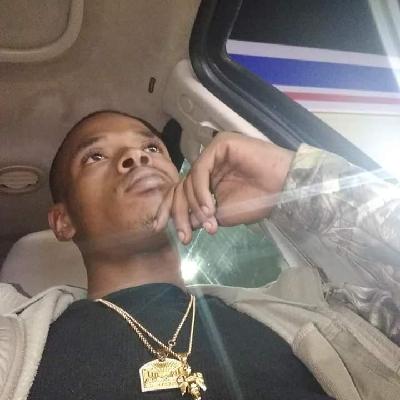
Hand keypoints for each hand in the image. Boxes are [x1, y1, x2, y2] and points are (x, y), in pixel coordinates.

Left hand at [156, 132, 293, 243]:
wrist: (284, 189)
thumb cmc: (258, 201)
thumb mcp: (222, 214)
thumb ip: (199, 215)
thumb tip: (180, 222)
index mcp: (207, 181)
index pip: (180, 192)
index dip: (168, 209)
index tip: (159, 228)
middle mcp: (207, 166)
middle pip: (180, 187)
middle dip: (178, 213)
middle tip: (184, 235)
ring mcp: (212, 154)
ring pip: (189, 180)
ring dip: (195, 206)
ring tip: (210, 223)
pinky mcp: (220, 145)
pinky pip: (201, 170)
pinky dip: (201, 191)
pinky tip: (211, 208)